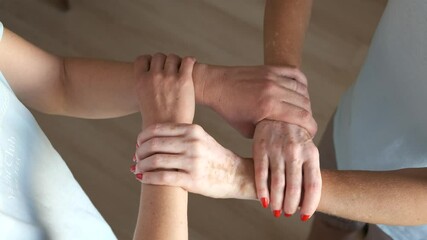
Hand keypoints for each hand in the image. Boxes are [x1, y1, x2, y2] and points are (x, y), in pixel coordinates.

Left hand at [133, 123, 254, 198]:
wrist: (235, 174)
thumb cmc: (212, 157)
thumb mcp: (200, 138)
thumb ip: (180, 135)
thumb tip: (151, 138)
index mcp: (192, 130)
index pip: (157, 129)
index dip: (142, 137)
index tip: (138, 144)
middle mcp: (192, 143)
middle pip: (154, 144)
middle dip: (139, 152)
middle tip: (135, 158)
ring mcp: (193, 161)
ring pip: (156, 160)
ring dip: (141, 165)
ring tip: (137, 169)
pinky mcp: (192, 179)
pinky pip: (163, 177)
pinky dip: (148, 178)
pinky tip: (143, 179)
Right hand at [134, 53, 195, 126]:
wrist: (169, 131)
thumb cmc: (157, 124)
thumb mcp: (143, 104)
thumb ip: (146, 91)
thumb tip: (150, 91)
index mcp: (140, 81)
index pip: (142, 59)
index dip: (149, 61)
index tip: (155, 66)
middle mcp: (153, 76)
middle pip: (159, 56)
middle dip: (165, 62)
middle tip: (171, 70)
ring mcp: (169, 77)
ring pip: (173, 57)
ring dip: (177, 62)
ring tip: (182, 69)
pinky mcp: (184, 80)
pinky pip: (187, 61)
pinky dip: (189, 61)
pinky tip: (190, 66)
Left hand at [198, 65, 316, 136]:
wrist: (215, 86)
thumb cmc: (229, 110)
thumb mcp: (247, 129)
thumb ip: (267, 132)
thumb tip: (283, 137)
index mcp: (267, 107)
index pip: (302, 117)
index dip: (311, 127)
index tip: (310, 133)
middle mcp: (273, 90)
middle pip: (305, 104)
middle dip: (308, 116)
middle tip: (304, 124)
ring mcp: (272, 77)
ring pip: (302, 89)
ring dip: (305, 101)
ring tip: (301, 110)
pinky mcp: (270, 68)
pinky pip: (295, 74)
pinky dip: (302, 83)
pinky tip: (300, 92)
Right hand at [253, 120, 320, 219]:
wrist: (277, 112)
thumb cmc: (295, 136)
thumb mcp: (307, 149)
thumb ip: (309, 171)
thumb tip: (309, 199)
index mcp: (311, 153)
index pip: (313, 185)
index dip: (309, 204)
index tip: (304, 216)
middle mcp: (295, 152)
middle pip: (295, 188)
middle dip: (291, 206)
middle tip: (288, 213)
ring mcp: (277, 150)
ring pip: (277, 184)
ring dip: (277, 202)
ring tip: (276, 211)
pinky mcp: (261, 148)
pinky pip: (261, 174)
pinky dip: (262, 191)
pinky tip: (263, 201)